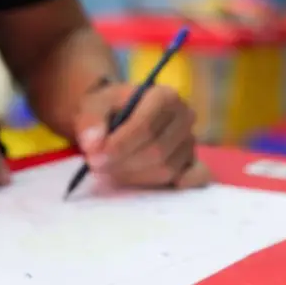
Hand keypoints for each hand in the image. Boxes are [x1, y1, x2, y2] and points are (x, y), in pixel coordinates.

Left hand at [73, 83, 210, 188]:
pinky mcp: (192, 161)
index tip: (94, 158)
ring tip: (110, 172)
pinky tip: (163, 188)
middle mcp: (184, 116)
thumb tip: (94, 144)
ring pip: (165, 169)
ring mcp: (190, 141)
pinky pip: (195, 177)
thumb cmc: (108, 110)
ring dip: (134, 176)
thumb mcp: (92, 107)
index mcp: (164, 96)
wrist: (119, 116)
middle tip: (97, 168)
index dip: (119, 146)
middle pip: (155, 151)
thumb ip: (91, 122)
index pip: (144, 127)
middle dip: (123, 164)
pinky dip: (180, 184)